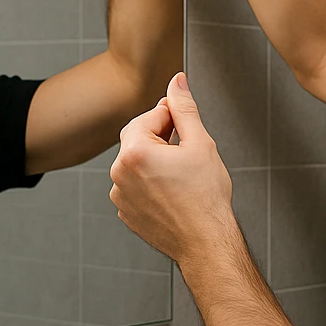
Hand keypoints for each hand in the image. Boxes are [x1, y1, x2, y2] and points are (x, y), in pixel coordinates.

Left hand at [110, 72, 238, 264]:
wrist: (205, 242)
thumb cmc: (205, 199)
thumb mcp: (200, 144)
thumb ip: (184, 108)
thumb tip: (177, 82)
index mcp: (134, 153)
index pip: (148, 116)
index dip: (171, 116)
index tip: (186, 123)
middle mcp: (120, 174)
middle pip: (138, 138)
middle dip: (161, 137)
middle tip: (187, 148)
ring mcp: (120, 195)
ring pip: (136, 163)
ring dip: (155, 160)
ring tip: (182, 174)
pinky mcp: (126, 211)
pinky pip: (135, 186)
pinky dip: (150, 183)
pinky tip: (173, 190)